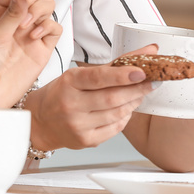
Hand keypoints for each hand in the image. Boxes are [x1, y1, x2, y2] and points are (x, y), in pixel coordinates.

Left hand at [0, 0, 61, 107]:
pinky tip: (35, 36)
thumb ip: (10, 13)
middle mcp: (16, 21)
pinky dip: (49, 27)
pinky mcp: (42, 49)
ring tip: (26, 27)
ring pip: (47, 9)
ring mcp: (30, 34)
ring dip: (40, 12)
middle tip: (23, 16)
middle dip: (33, 0)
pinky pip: (55, 29)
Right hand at [27, 45, 156, 150]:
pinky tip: (125, 109)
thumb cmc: (62, 94)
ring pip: (117, 114)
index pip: (97, 78)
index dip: (121, 75)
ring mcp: (78, 125)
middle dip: (137, 89)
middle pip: (112, 98)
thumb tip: (146, 53)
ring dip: (133, 102)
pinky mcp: (86, 140)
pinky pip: (115, 128)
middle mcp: (71, 105)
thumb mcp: (77, 76)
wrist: (40, 121)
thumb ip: (111, 67)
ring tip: (138, 93)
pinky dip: (125, 117)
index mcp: (68, 83)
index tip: (141, 72)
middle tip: (152, 81)